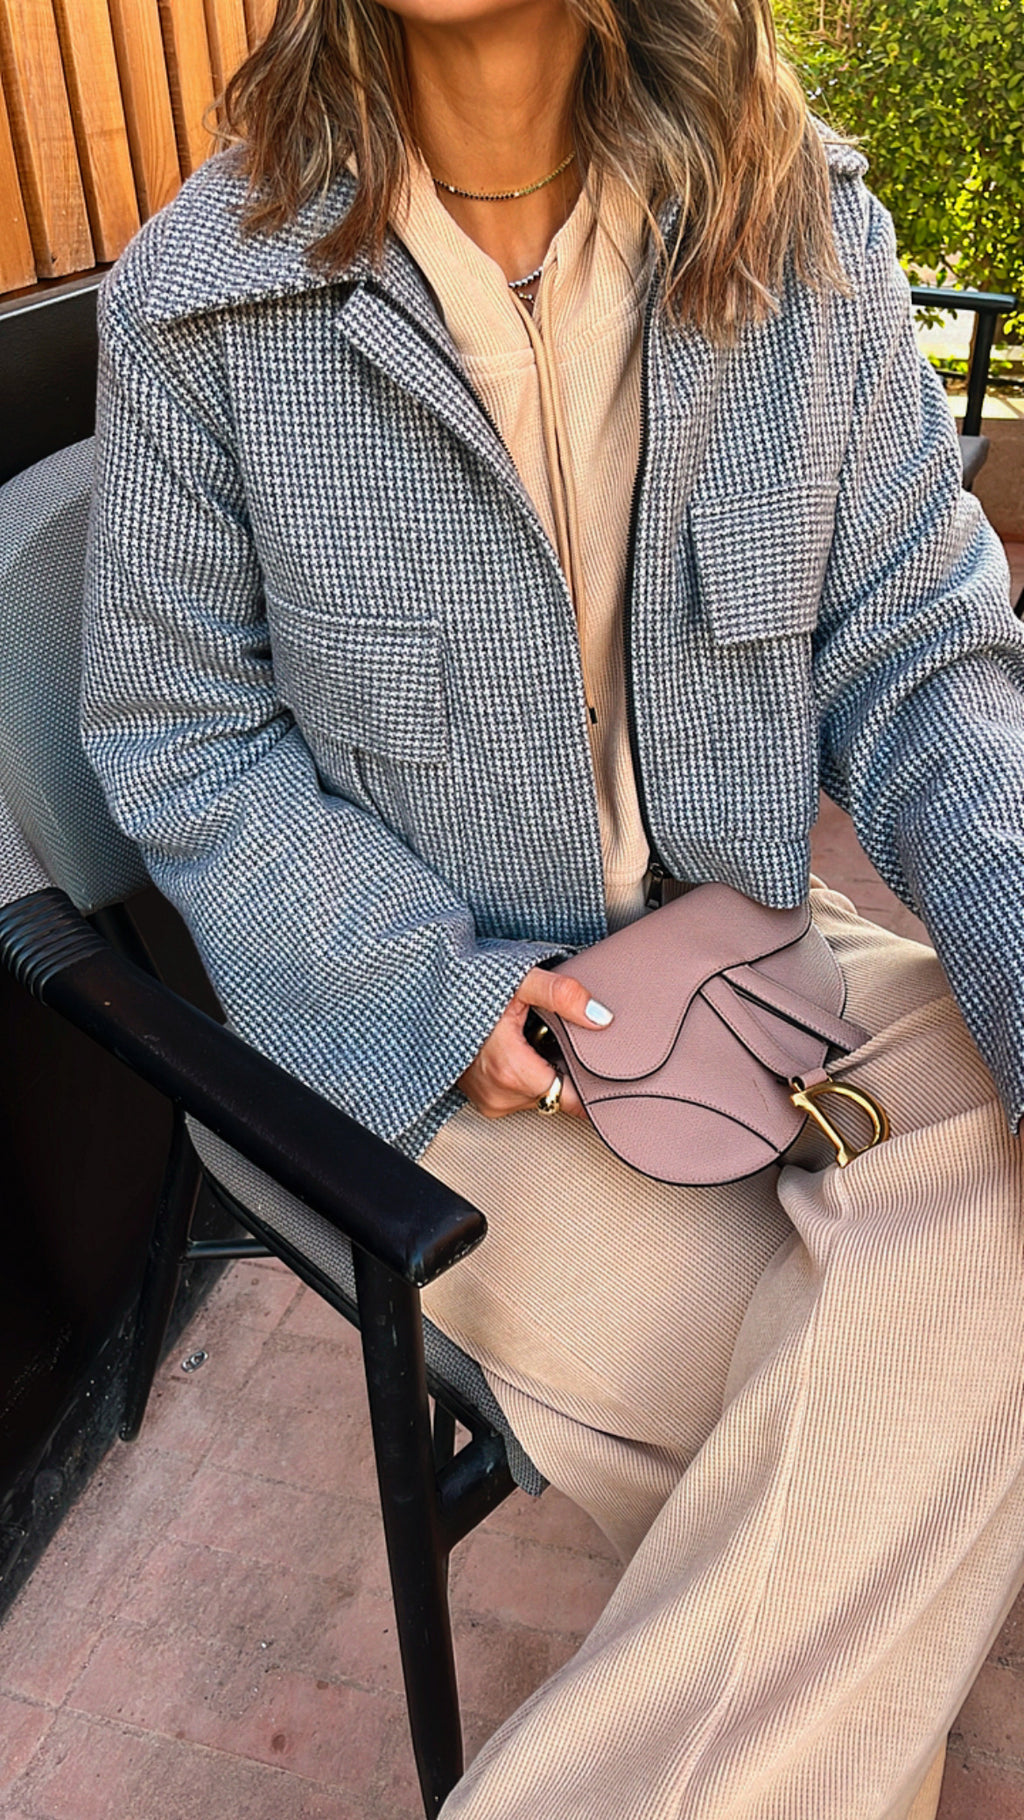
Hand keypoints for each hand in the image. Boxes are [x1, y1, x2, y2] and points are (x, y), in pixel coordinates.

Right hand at [458, 968, 612, 1120]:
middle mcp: (499, 1095)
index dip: (591, 1080)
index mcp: (510, 1072)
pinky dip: (528, 1075)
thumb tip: (601, 1017)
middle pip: (559, 1094)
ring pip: (542, 1095)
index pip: (573, 1097)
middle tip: (551, 1034)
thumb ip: (561, 995)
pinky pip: (522, 1095)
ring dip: (545, 1070)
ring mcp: (490, 1101)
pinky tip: (519, 1049)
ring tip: (531, 1038)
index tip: (603, 1064)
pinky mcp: (484, 1101)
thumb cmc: (470, 989)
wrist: (430, 998)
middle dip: (564, 1066)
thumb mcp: (519, 981)